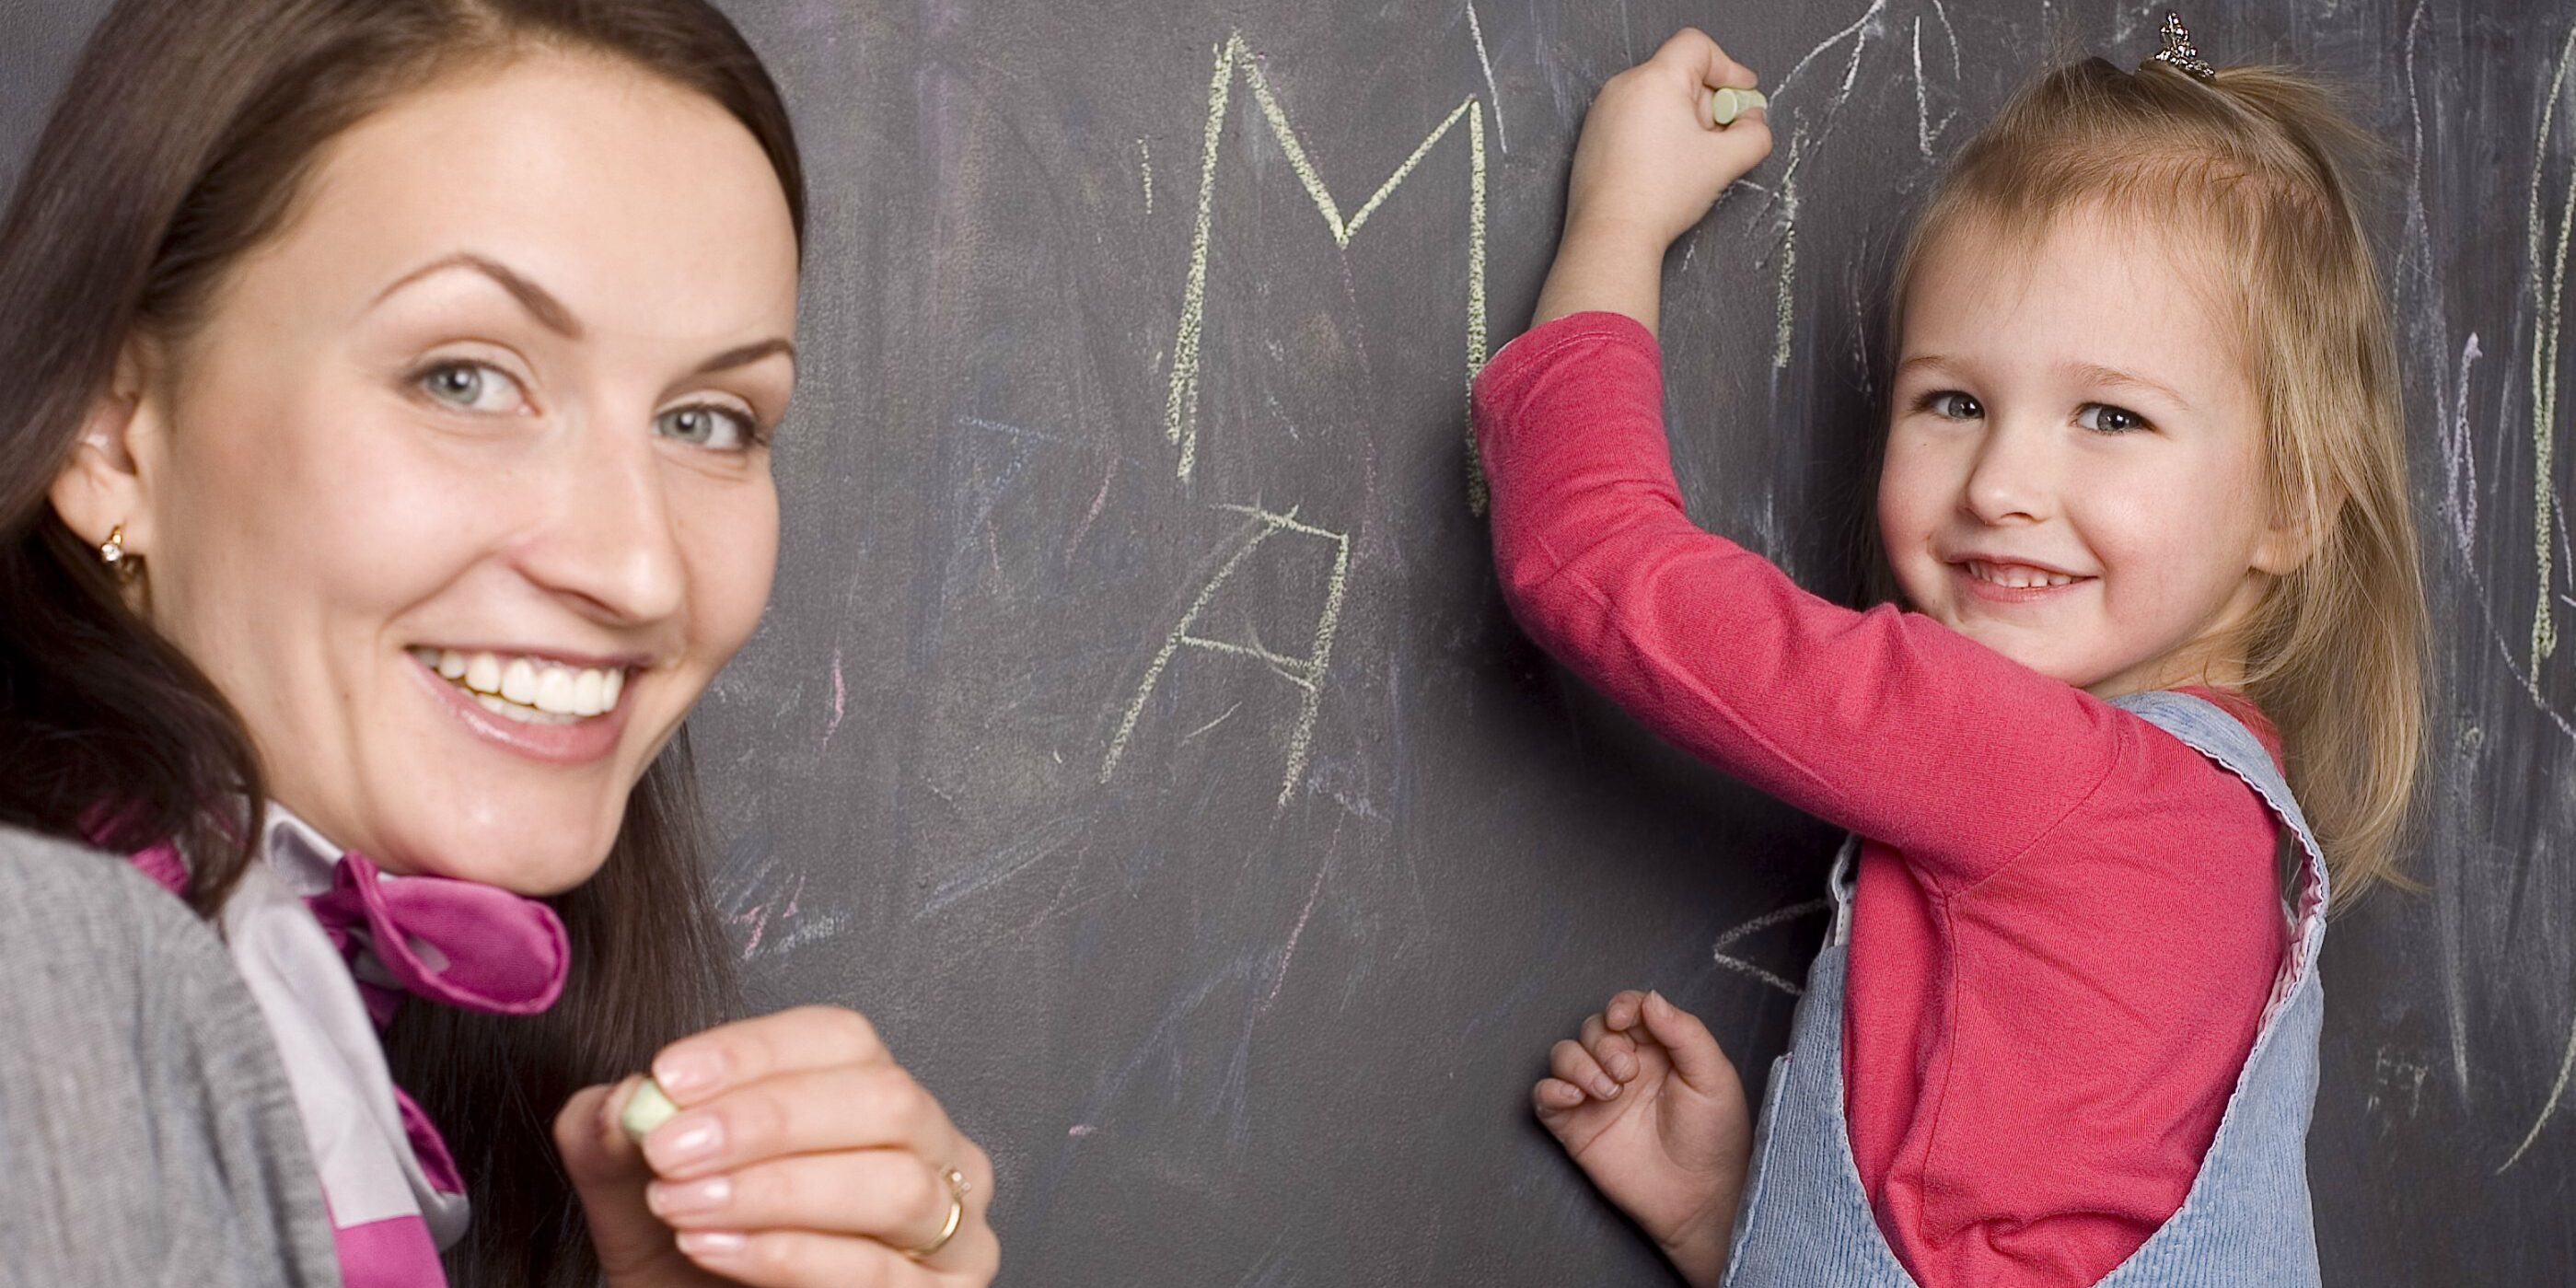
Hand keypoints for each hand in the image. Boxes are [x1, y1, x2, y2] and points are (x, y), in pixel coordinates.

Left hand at [555, 1005, 998, 1287]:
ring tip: (684, 1206)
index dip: (756, 1050)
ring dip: (778, 1191)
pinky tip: (718, 1249)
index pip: (841, 1038)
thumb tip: (622, 1102)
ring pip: (894, 1184)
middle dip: (768, 1119)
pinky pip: (880, 1269)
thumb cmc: (693, 1268)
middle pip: (883, 1098)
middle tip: (671, 1148)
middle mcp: (931, 1149)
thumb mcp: (637, 1199)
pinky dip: (791, 1255)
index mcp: (869, 1095)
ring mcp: (951, 1226)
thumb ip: (615, 1144)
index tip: (669, 1077)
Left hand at [1534, 29, 1772, 334]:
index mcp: (1655, 80)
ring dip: (1683, 119)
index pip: (1698, 47)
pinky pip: (1634, 118)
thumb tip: (1753, 121)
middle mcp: (1623, 87)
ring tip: (1690, 159)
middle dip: (1708, 103)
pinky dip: (1656, 132)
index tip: (1743, 95)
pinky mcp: (1593, 136)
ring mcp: (1603, 111)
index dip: (1728, 68)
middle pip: (1679, 75)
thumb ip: (1754, 133)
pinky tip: (1664, 168)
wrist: (1612, 233)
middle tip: (1720, 138)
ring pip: (1657, 98)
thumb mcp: (1725, 161)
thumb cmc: (1660, 195)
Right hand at [1534, 990, 1751, 1287]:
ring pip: (1563, 1055)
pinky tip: (1574, 1097)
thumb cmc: (1714, 1138)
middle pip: (1591, 1029)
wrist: (1699, 1198)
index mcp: (1657, 1050)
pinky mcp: (1574, 1126)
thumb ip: (1685, 1033)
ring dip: (1579, 1064)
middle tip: (1626, 1074)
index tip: (1622, 1020)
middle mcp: (1622, 1067)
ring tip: (1608, 1092)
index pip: (1627, 1010)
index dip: (1620, 1006)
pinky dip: (1551, 1089)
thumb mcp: (1713, 1077)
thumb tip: (1650, 998)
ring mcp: (1596, 1096)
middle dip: (1603, 1043)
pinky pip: (1544, 1095)